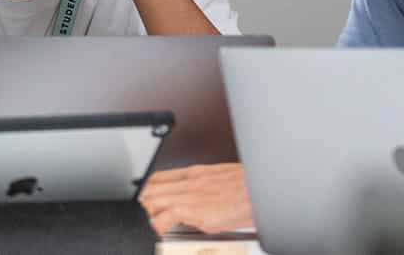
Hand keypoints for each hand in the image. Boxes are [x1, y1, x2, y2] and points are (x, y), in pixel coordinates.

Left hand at [139, 163, 253, 235]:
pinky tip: (162, 230)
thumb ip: (205, 186)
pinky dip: (158, 225)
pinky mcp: (193, 210)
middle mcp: (189, 181)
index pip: (159, 176)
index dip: (147, 187)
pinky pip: (164, 217)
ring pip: (153, 199)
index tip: (144, 195)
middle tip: (146, 212)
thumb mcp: (222, 179)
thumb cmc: (249, 187)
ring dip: (149, 212)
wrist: (260, 191)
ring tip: (154, 222)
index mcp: (196, 173)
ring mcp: (189, 195)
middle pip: (151, 187)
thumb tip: (201, 198)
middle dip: (145, 200)